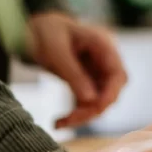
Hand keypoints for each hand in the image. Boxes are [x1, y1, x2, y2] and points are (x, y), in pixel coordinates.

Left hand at [26, 12, 127, 128]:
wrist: (33, 28)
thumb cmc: (46, 31)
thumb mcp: (56, 51)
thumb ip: (73, 74)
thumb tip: (91, 101)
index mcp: (103, 45)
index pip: (118, 75)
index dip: (110, 95)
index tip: (93, 108)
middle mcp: (104, 60)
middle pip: (110, 92)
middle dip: (92, 109)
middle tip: (69, 120)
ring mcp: (96, 72)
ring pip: (99, 101)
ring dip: (82, 115)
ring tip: (58, 123)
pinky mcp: (86, 82)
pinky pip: (86, 102)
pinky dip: (75, 113)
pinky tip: (58, 122)